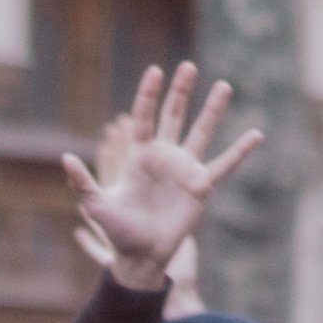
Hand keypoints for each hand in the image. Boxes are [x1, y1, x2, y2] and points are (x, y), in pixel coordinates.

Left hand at [62, 63, 262, 294]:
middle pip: (173, 116)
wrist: (140, 256)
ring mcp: (184, 170)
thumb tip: (65, 158)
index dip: (148, 95)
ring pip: (201, 132)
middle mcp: (163, 157)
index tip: (155, 71)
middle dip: (180, 91)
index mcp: (139, 156)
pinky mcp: (201, 187)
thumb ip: (82, 181)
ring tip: (223, 85)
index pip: (144, 118)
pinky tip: (256, 134)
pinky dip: (240, 151)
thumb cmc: (117, 230)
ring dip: (212, 110)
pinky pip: (224, 166)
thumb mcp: (95, 204)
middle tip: (187, 67)